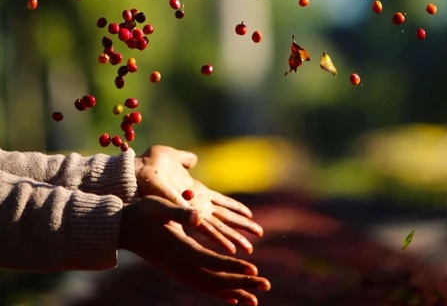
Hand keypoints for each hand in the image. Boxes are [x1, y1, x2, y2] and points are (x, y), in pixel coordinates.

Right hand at [119, 196, 269, 305]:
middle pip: (216, 280)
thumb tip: (198, 217)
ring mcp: (179, 272)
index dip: (233, 266)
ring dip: (234, 291)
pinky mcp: (178, 271)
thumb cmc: (142, 213)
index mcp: (180, 249)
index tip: (254, 269)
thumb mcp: (159, 206)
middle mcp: (181, 266)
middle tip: (266, 285)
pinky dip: (219, 292)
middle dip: (242, 283)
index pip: (211, 262)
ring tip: (255, 300)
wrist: (123, 229)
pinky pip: (202, 286)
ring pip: (211, 287)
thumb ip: (179, 211)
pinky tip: (233, 298)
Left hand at [134, 145, 262, 254]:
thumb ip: (185, 159)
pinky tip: (229, 249)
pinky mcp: (184, 213)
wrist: (136, 171)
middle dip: (242, 227)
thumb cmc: (152, 164)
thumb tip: (194, 158)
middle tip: (259, 235)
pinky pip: (205, 229)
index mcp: (196, 190)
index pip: (222, 202)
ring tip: (248, 249)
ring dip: (234, 238)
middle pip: (225, 217)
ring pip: (219, 227)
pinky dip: (219, 239)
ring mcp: (191, 210)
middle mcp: (196, 203)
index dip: (236, 208)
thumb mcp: (174, 157)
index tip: (251, 216)